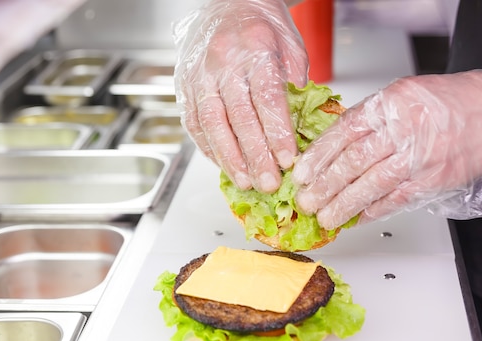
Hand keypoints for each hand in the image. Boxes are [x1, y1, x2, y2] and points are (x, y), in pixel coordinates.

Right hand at [173, 0, 307, 192]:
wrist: (225, 3)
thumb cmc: (261, 25)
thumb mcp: (290, 45)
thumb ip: (294, 84)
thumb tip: (297, 125)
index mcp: (255, 49)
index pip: (267, 98)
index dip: (277, 133)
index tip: (288, 160)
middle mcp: (223, 62)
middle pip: (239, 117)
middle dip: (255, 155)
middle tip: (268, 183)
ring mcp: (199, 74)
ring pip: (211, 123)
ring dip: (229, 158)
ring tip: (245, 181)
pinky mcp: (184, 84)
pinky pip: (193, 121)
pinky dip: (208, 146)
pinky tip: (223, 164)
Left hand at [292, 70, 481, 229]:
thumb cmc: (448, 101)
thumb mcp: (401, 94)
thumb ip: (369, 118)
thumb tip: (332, 147)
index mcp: (390, 104)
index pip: (343, 133)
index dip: (318, 157)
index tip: (301, 174)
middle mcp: (404, 130)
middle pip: (353, 163)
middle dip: (324, 186)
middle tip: (306, 202)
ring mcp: (420, 158)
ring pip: (372, 186)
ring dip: (344, 205)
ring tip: (326, 218)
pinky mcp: (435, 180)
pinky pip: (397, 200)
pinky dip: (374, 211)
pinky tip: (357, 219)